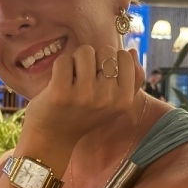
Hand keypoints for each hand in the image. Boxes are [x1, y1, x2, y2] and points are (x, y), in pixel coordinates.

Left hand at [23, 45, 143, 146]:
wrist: (55, 136)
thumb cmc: (85, 114)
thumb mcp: (115, 102)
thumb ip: (131, 79)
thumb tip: (132, 51)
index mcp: (124, 100)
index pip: (124, 57)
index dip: (110, 61)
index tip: (100, 76)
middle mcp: (108, 98)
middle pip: (105, 51)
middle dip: (94, 59)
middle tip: (84, 78)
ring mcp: (85, 95)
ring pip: (85, 51)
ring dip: (76, 61)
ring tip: (72, 79)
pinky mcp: (61, 92)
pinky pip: (64, 60)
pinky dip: (59, 66)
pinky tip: (58, 82)